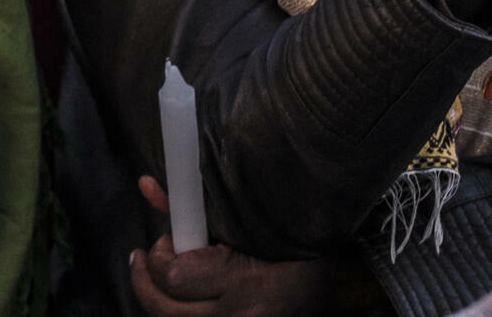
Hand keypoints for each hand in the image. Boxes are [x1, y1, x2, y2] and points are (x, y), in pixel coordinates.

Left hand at [130, 177, 335, 316]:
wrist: (348, 275)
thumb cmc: (290, 232)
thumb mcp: (242, 216)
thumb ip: (193, 206)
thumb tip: (147, 187)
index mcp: (244, 283)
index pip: (174, 277)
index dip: (158, 258)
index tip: (163, 239)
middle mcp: (243, 316)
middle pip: (168, 310)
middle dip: (147, 282)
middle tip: (144, 258)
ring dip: (159, 300)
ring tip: (149, 274)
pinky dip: (185, 310)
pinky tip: (176, 295)